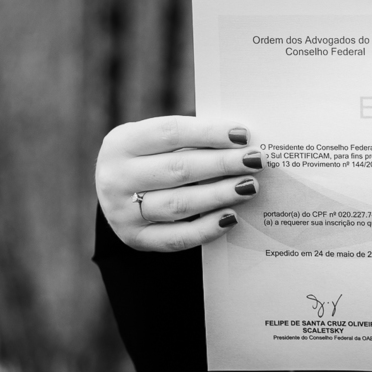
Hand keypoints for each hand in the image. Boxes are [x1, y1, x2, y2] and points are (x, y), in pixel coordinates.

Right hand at [95, 116, 261, 251]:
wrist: (120, 193)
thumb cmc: (153, 158)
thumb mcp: (158, 141)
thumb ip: (192, 138)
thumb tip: (242, 142)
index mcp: (122, 143)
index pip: (171, 133)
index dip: (209, 133)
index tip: (243, 135)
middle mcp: (115, 177)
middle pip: (177, 169)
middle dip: (222, 164)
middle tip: (256, 161)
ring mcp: (121, 212)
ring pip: (178, 204)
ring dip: (219, 195)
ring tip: (250, 186)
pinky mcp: (135, 238)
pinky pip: (176, 238)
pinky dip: (206, 228)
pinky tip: (232, 217)